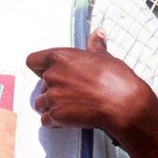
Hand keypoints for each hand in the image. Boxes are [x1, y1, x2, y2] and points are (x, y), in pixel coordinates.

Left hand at [28, 30, 153, 140]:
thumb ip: (95, 46)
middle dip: (53, 90)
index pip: (33, 61)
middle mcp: (52, 75)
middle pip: (40, 85)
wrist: (124, 104)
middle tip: (72, 93)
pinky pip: (46, 120)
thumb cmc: (117, 81)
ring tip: (72, 107)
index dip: (39, 68)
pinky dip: (55, 122)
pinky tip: (70, 118)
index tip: (47, 72)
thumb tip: (97, 35)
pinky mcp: (56, 114)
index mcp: (60, 58)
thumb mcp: (105, 57)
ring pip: (41, 103)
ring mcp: (53, 96)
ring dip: (52, 107)